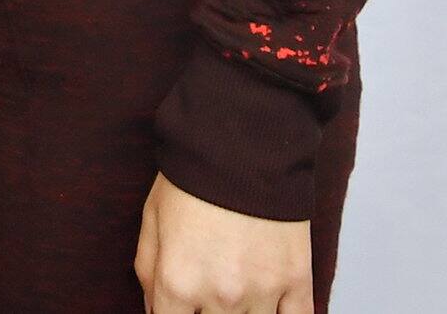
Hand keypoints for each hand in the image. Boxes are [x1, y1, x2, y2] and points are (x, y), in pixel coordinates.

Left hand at [134, 171, 312, 313]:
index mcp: (177, 282)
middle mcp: (221, 297)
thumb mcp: (152, 221)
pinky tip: (270, 306)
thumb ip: (148, 272)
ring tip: (234, 292)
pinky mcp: (297, 283)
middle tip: (207, 292)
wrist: (242, 149)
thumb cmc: (191, 182)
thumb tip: (155, 309)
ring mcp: (263, 293)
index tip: (178, 307)